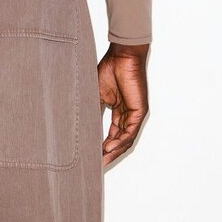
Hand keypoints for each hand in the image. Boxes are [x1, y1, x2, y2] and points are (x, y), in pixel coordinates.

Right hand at [98, 42, 149, 167]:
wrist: (121, 56)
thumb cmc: (109, 70)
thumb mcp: (96, 96)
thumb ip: (93, 112)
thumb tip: (82, 129)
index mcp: (118, 110)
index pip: (111, 134)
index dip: (102, 146)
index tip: (91, 157)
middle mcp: (128, 115)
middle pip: (119, 141)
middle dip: (108, 154)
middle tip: (96, 165)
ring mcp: (135, 114)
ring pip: (125, 140)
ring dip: (113, 151)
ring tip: (101, 160)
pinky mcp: (140, 111)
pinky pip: (130, 132)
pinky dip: (120, 142)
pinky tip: (109, 149)